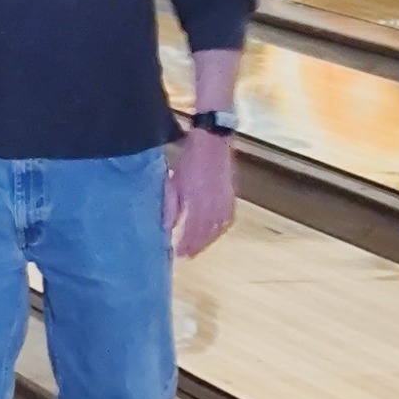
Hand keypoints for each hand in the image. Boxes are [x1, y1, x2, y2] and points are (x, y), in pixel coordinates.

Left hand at [164, 131, 234, 258]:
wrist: (212, 142)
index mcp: (197, 200)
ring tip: (197, 249)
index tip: (177, 254)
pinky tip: (213, 235)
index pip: (191, 231)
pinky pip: (227, 220)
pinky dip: (219, 231)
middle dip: (195, 246)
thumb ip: (171, 206)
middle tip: (185, 256)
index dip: (185, 244)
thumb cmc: (189, 160)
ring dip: (207, 241)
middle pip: (205, 233)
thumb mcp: (174, 182)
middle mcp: (214, 204)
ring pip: (218, 229)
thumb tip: (167, 227)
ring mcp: (225, 201)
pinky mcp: (231, 197)